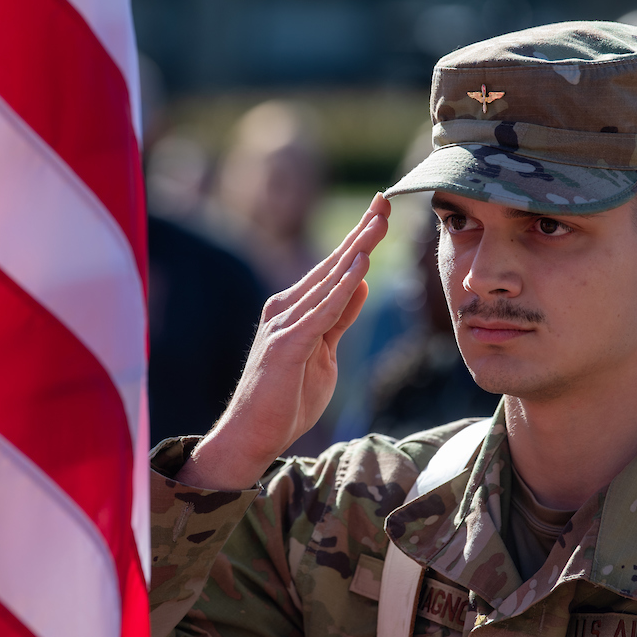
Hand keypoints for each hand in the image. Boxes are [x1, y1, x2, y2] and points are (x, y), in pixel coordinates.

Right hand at [177, 193, 391, 489]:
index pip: (334, 268)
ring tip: (379, 222)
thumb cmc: (286, 399)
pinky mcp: (287, 343)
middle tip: (384, 201)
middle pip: (332, 264)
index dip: (358, 240)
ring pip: (329, 280)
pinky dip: (343, 287)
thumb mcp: (324, 352)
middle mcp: (286, 308)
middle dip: (361, 232)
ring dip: (357, 249)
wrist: (252, 435)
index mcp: (294, 309)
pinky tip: (361, 266)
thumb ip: (340, 318)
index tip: (381, 212)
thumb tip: (362, 283)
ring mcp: (284, 323)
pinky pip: (322, 310)